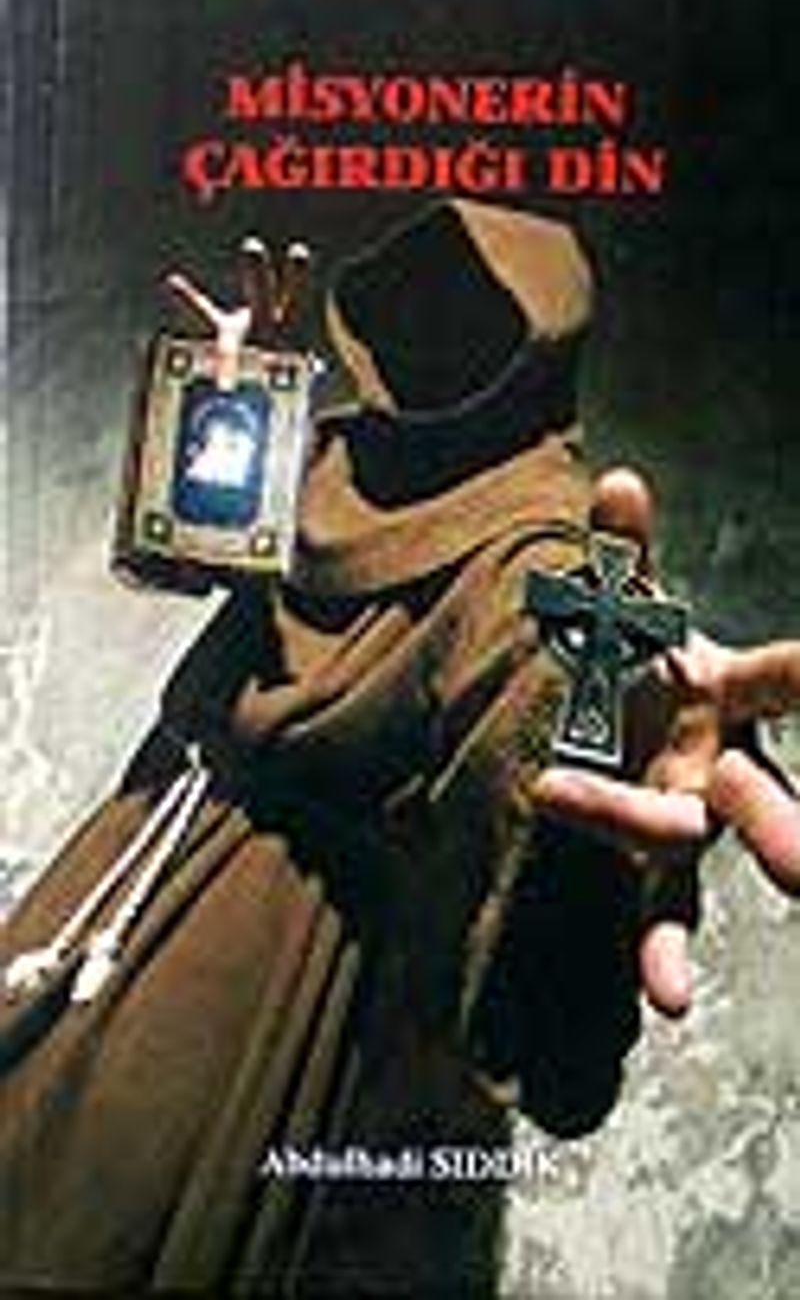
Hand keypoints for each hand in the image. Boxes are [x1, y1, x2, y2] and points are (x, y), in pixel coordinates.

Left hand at [533, 468, 799, 1017]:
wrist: (631, 704)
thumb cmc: (646, 657)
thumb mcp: (629, 604)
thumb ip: (622, 553)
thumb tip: (615, 480)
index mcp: (730, 695)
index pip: (786, 681)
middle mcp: (726, 764)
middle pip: (756, 797)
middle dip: (781, 828)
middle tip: (795, 869)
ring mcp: (688, 817)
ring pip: (695, 865)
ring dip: (689, 916)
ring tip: (678, 989)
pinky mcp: (649, 857)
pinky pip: (660, 912)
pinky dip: (665, 952)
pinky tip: (672, 1002)